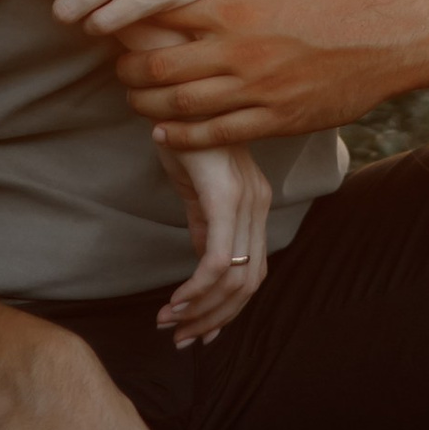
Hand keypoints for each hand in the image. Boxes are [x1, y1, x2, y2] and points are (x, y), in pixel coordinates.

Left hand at [117, 0, 428, 149]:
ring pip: (182, 106)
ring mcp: (257, 90)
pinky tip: (164, 134)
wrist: (389, 33)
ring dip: (148, 105)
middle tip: (117, 68)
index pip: (163, 16)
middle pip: (162, 67)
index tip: (117, 24)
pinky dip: (183, 137)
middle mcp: (239, 52)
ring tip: (133, 99)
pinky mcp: (276, 120)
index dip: (134, 22)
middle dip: (130, 70)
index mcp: (235, 10)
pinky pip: (217, 135)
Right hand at [153, 141, 272, 348]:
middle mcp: (258, 204)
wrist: (176, 90)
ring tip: (170, 324)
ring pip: (235, 279)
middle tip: (182, 339)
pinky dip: (196, 290)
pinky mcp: (223, 197)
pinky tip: (174, 303)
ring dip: (202, 311)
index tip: (201, 332)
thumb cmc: (181, 133)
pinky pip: (217, 260)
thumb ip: (205, 224)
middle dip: (216, 319)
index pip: (255, 271)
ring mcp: (245, 201)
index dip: (230, 309)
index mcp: (254, 202)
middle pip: (250, 283)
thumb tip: (205, 266)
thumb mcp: (196, 186)